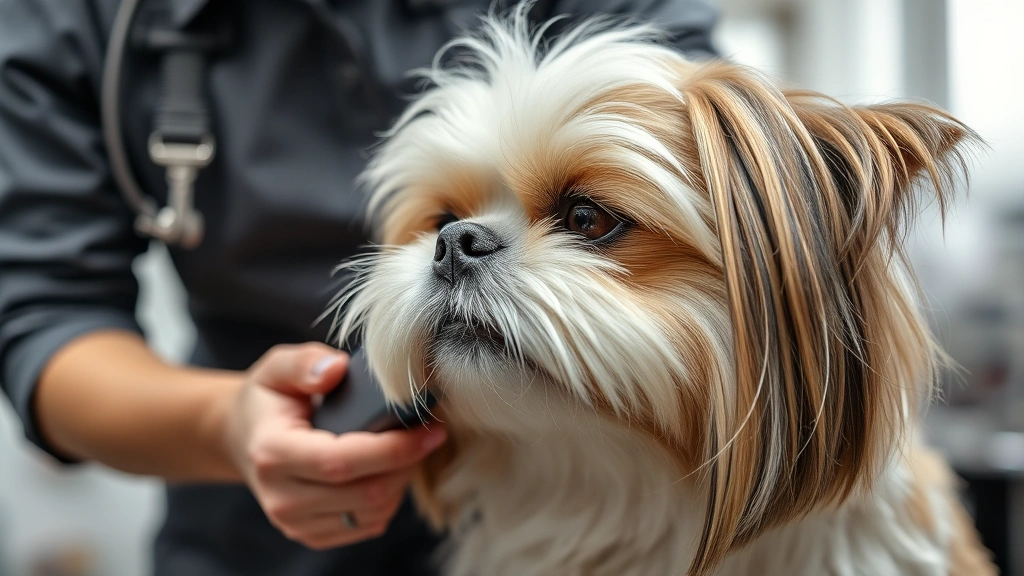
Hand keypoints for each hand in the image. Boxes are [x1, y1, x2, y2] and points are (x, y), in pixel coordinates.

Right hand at [222, 342, 446, 548]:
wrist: (244, 438)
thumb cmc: (270, 400)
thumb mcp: (277, 367)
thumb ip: (305, 363)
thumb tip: (337, 369)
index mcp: (273, 452)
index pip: (342, 461)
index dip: (394, 449)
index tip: (431, 429)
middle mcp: (281, 497)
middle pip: (365, 493)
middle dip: (407, 463)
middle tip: (428, 434)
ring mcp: (294, 523)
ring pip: (372, 513)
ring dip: (401, 482)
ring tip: (408, 449)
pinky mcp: (311, 535)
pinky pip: (367, 526)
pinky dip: (389, 500)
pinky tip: (388, 471)